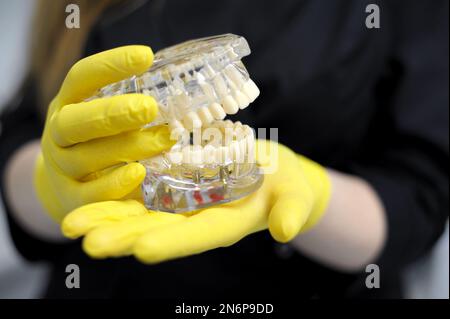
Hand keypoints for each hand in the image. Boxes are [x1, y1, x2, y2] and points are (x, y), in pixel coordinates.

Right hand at [34, 46, 173, 221]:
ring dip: (127, 147)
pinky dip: (114, 184)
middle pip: (76, 121)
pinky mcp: (70, 200)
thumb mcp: (106, 121)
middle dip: (114, 113)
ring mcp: (61, 169)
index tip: (146, 55)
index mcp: (68, 105)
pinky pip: (89, 194)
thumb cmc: (100, 145)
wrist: (68, 188)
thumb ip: (131, 108)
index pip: (81, 78)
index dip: (110, 65)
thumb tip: (186, 94)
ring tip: (164, 140)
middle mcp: (58, 135)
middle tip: (150, 108)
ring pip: (86, 157)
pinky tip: (139, 172)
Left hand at [62, 140, 330, 262]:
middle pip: (160, 231)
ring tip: (71, 225)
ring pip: (142, 214)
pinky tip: (87, 198)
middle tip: (87, 244)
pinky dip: (116, 196)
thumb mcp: (296, 195)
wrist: (273, 174)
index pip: (199, 236)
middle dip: (125, 237)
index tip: (144, 250)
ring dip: (108, 219)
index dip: (174, 242)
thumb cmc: (288, 184)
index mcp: (228, 224)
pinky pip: (142, 192)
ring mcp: (183, 205)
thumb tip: (285, 231)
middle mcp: (198, 219)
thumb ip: (292, 211)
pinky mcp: (175, 187)